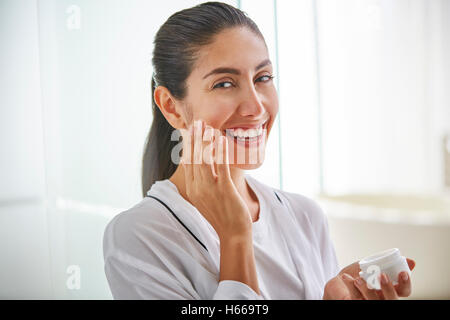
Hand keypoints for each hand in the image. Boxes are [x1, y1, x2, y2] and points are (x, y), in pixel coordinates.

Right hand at [180, 119, 252, 240]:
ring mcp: (210, 189)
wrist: (232, 233)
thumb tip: (191, 163)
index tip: (188, 130)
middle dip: (194, 138)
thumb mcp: (204, 198)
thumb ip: (198, 181)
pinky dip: (220, 151)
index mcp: (193, 189)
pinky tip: (221, 139)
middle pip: (193, 158)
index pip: (187, 162)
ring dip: (205, 141)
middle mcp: (198, 188)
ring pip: (204, 160)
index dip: (187, 145)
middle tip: (196, 122)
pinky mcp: (224, 190)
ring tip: (206, 126)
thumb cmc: (221, 214)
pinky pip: (221, 167)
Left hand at [323, 258, 415, 299]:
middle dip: (389, 289)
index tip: (403, 272)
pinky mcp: (355, 302)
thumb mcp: (375, 267)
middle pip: (393, 300)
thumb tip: (411, 261)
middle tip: (382, 276)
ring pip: (373, 301)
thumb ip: (390, 264)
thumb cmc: (360, 275)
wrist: (340, 282)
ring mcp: (368, 301)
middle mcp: (382, 298)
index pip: (404, 291)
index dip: (405, 283)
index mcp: (389, 290)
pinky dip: (350, 286)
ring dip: (367, 290)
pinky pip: (355, 297)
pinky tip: (346, 277)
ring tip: (359, 278)